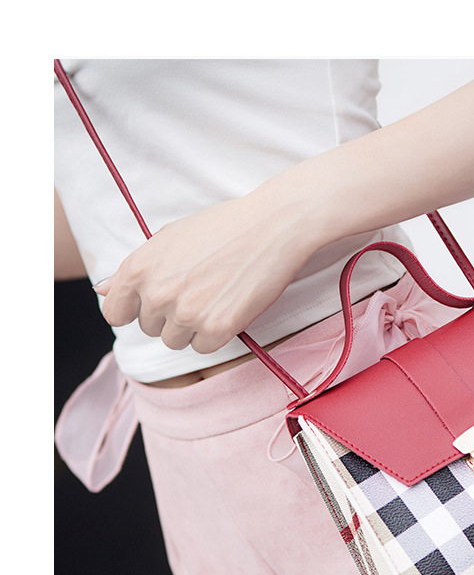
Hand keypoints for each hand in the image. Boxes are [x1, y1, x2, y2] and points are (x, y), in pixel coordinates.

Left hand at [95, 189, 317, 352]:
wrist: (270, 227)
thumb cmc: (221, 227)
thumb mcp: (167, 239)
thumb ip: (132, 270)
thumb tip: (101, 290)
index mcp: (138, 269)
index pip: (114, 313)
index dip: (134, 310)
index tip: (154, 304)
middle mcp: (156, 294)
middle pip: (149, 328)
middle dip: (169, 315)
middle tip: (199, 288)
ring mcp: (186, 314)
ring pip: (175, 341)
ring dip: (192, 327)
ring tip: (214, 296)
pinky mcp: (216, 329)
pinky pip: (203, 348)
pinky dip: (217, 333)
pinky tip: (229, 306)